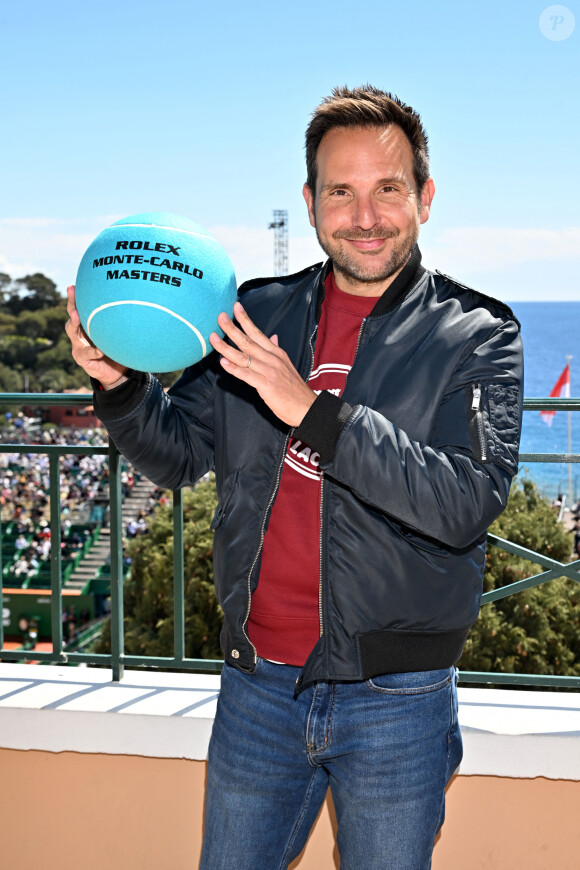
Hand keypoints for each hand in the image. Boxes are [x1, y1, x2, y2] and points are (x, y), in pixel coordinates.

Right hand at [65, 285, 128, 388]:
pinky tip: (99, 350)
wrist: (117, 372)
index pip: (80, 307)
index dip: (76, 297)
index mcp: (87, 324)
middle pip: (72, 315)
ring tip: (77, 316)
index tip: (74, 285)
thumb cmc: (118, 348)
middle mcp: (80, 332)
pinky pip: (86, 353)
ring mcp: (78, 345)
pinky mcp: (81, 358)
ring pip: (72, 332)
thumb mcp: (118, 333)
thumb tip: (134, 302)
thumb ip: (119, 322)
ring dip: (74, 323)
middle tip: (72, 291)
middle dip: (72, 303)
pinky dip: (93, 351)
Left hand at [209, 301, 315, 426]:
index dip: (246, 320)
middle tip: (219, 316)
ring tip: (213, 338)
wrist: (306, 407)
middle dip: (232, 328)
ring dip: (226, 347)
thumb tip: (273, 337)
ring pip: (244, 356)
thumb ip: (277, 350)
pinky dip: (234, 368)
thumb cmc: (294, 389)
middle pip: (248, 341)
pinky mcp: (266, 385)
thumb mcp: (287, 365)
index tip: (235, 307)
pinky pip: (246, 375)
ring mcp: (269, 371)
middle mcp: (272, 359)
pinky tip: (223, 363)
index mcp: (276, 353)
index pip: (258, 333)